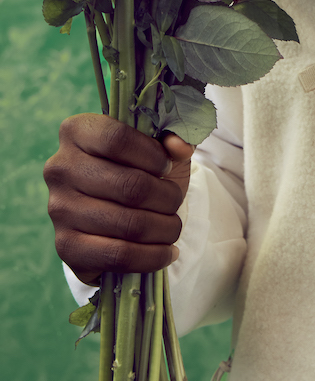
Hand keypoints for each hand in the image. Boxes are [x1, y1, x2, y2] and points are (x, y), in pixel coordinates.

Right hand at [44, 113, 194, 285]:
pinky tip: (167, 251)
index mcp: (77, 131)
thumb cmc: (139, 168)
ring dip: (164, 228)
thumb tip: (181, 147)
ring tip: (174, 226)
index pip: (117, 139)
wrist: (116, 210)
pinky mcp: (66, 246)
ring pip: (129, 224)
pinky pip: (119, 255)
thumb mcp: (158, 146)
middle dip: (166, 197)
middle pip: (130, 186)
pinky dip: (152, 256)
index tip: (168, 167)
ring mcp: (59, 209)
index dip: (153, 155)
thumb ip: (173, 137)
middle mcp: (59, 167)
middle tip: (176, 200)